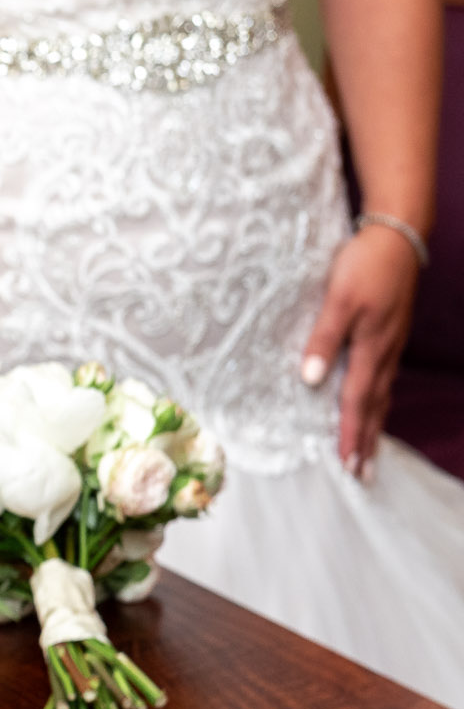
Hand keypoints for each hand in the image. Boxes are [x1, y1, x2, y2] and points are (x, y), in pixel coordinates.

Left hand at [301, 224, 420, 476]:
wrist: (399, 234)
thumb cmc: (364, 264)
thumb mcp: (338, 298)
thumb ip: (324, 338)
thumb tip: (310, 380)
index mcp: (370, 347)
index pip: (355, 400)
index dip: (349, 433)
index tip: (346, 464)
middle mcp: (384, 351)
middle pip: (373, 406)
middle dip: (365, 441)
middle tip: (361, 474)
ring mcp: (390, 343)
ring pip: (381, 394)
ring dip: (374, 425)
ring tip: (369, 453)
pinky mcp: (390, 333)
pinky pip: (385, 377)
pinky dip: (379, 400)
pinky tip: (373, 407)